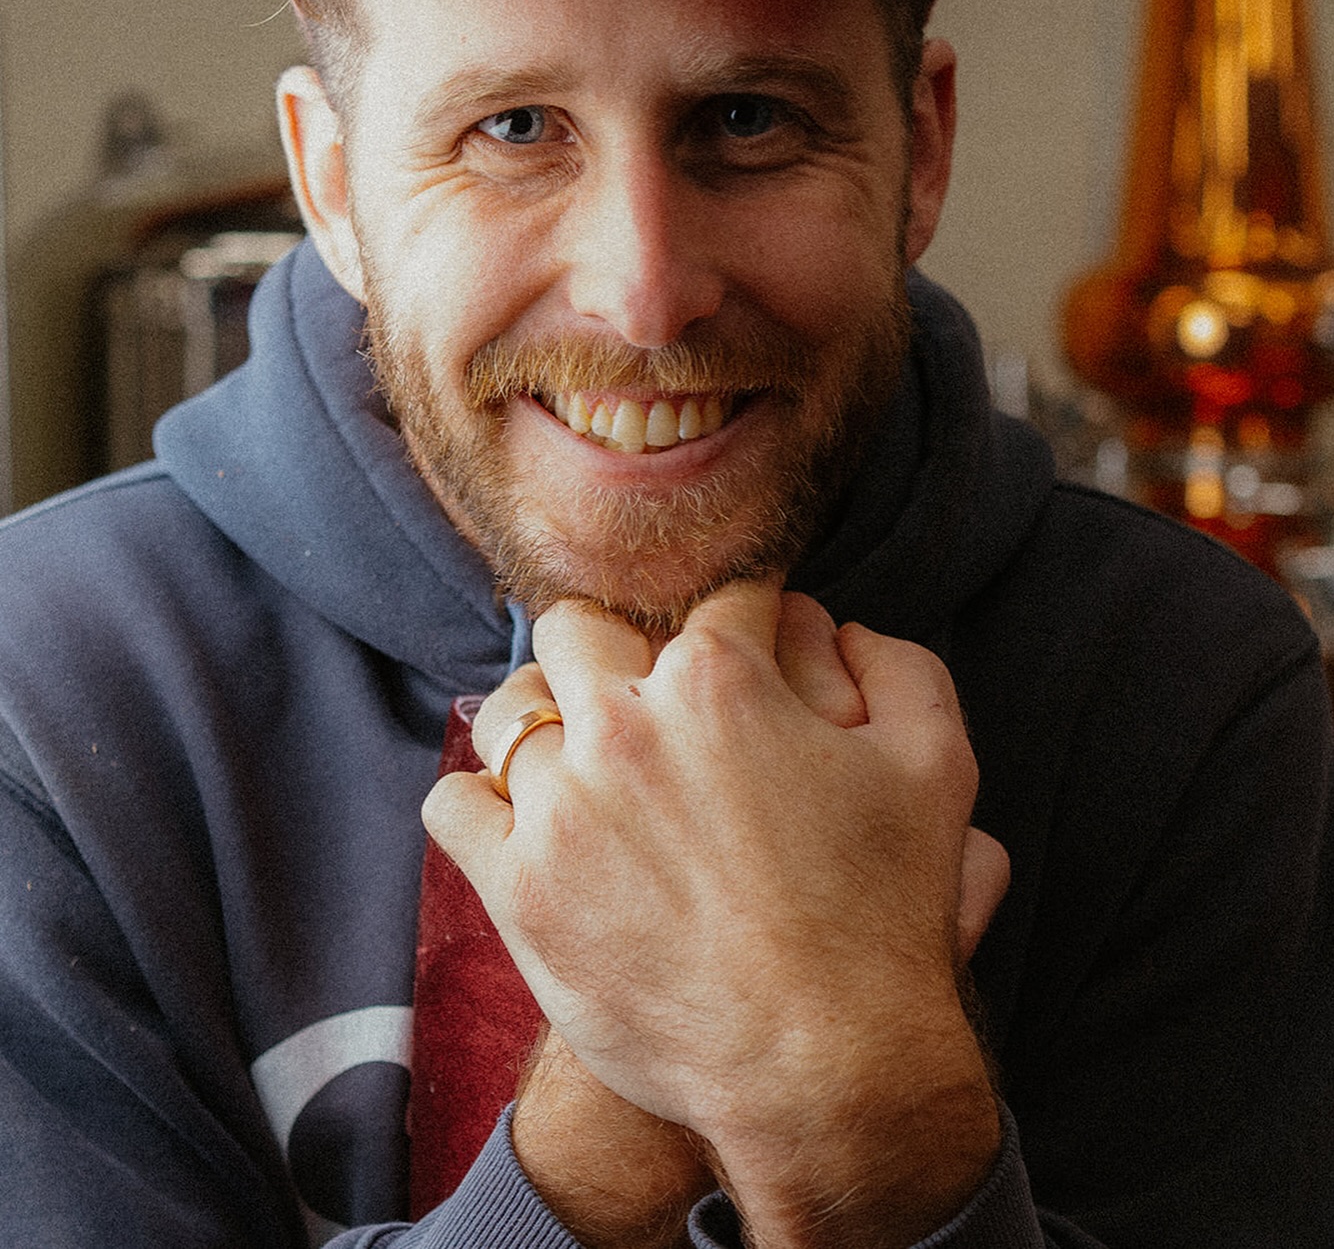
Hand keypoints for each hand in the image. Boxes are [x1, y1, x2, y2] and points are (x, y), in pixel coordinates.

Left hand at [425, 580, 1000, 1246]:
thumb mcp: (938, 770)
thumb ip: (903, 669)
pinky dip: (480, 806)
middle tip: (644, 699)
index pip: (716, 599)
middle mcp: (627, 725)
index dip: (742, 620)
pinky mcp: (519, 886)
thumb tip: (846, 630)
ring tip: (581, 765)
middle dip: (614, 647)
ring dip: (546, 727)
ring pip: (510, 712)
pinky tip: (520, 824)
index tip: (742, 652)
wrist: (825, 1070)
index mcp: (721, 680)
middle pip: (577, 629)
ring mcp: (564, 805)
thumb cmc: (885, 919)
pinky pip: (453, 806)